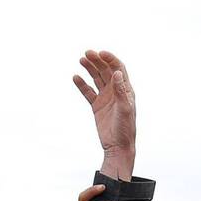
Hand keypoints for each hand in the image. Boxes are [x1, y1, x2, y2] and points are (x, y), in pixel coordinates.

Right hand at [73, 50, 135, 179]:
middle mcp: (116, 92)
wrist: (118, 147)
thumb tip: (117, 73)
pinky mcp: (97, 107)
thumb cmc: (125, 129)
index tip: (100, 53)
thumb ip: (121, 91)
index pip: (118, 68)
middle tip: (86, 53)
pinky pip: (88, 92)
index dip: (110, 59)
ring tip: (81, 60)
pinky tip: (75, 77)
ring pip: (96, 79)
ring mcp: (106, 98)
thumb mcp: (124, 109)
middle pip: (106, 71)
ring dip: (90, 69)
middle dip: (97, 61)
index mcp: (125, 90)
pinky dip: (82, 85)